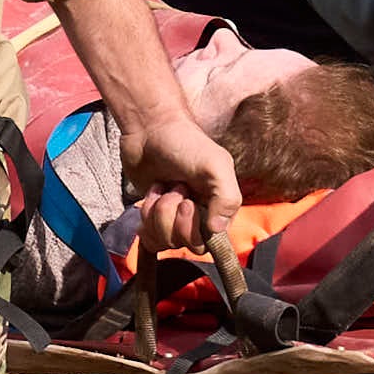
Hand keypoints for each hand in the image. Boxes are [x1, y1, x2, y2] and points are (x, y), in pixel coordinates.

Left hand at [117, 110, 240, 263]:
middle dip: (173, 217)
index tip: (187, 202)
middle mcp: (200, 218)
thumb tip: (217, 231)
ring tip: (163, 186)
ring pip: (165, 241)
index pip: (211, 241)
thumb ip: (227, 198)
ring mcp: (175, 220)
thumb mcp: (216, 165)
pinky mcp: (155, 218)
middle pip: (186, 244)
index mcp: (220, 208)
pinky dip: (146, 216)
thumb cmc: (185, 143)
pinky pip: (150, 237)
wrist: (150, 130)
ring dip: (158, 212)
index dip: (194, 227)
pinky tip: (152, 194)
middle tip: (175, 187)